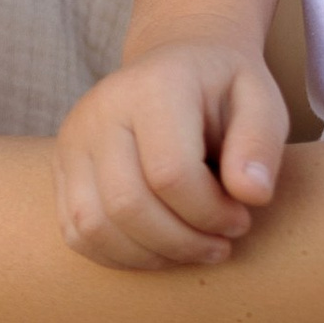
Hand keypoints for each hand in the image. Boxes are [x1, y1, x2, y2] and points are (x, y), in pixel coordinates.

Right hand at [53, 39, 291, 271]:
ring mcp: (73, 137)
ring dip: (150, 255)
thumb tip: (252, 195)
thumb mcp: (261, 102)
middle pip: (127, 204)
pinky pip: (76, 232)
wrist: (178, 66)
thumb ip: (260, 144)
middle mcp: (102, 107)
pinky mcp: (62, 166)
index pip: (171, 173)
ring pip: (94, 225)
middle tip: (219, 244)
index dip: (211, 213)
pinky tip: (160, 248)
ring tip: (192, 248)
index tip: (242, 219)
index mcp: (154, 86)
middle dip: (182, 241)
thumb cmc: (223, 92)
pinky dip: (119, 256)